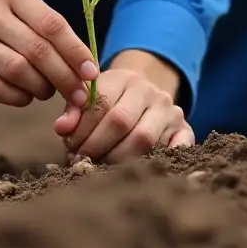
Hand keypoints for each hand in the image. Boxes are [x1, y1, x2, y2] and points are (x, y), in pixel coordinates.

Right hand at [0, 0, 98, 108]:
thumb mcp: (13, 1)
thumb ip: (43, 25)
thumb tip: (83, 64)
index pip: (52, 24)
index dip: (76, 51)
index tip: (92, 72)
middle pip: (38, 52)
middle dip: (65, 78)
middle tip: (80, 95)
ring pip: (18, 72)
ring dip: (41, 88)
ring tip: (47, 91)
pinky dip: (17, 97)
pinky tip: (24, 95)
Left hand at [53, 53, 193, 163]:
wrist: (147, 93)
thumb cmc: (111, 101)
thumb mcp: (90, 97)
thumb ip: (74, 110)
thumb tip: (61, 128)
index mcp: (125, 78)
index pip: (101, 102)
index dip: (82, 129)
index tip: (70, 145)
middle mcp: (151, 91)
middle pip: (121, 121)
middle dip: (96, 146)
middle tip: (81, 160)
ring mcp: (171, 110)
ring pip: (144, 139)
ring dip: (117, 159)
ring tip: (100, 166)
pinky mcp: (185, 129)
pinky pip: (177, 148)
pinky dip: (157, 161)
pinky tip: (137, 169)